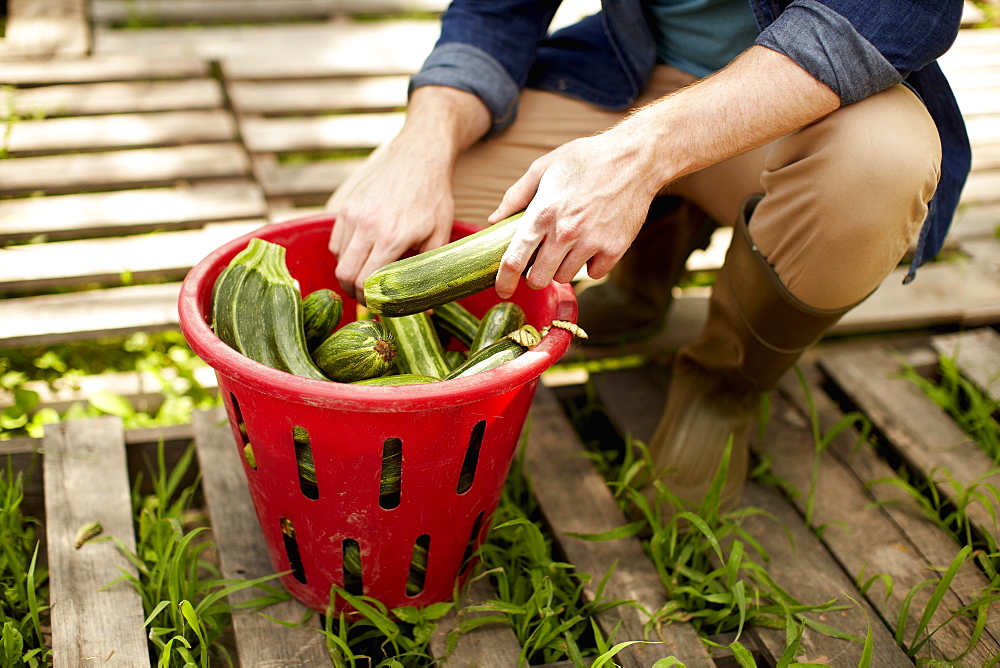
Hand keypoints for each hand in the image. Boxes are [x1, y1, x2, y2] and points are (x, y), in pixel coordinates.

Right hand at [327, 138, 453, 299]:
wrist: (419, 157)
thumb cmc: (433, 198)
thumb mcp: (439, 235)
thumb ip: (428, 271)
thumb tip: (429, 309)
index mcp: (391, 238)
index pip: (365, 282)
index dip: (370, 299)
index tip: (379, 303)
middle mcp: (367, 226)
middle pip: (345, 275)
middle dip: (355, 291)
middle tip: (369, 295)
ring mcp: (353, 214)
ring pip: (338, 259)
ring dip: (350, 270)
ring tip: (368, 271)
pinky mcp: (346, 206)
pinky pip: (337, 240)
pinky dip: (346, 252)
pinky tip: (364, 251)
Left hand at [489, 131, 657, 298]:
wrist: (635, 159)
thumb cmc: (586, 160)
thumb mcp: (544, 168)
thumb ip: (515, 196)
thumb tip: (494, 220)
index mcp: (543, 213)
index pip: (514, 260)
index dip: (504, 280)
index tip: (502, 289)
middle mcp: (566, 232)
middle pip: (539, 278)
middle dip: (535, 274)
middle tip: (540, 261)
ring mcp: (591, 243)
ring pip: (565, 277)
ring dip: (562, 267)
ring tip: (569, 244)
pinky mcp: (614, 249)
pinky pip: (593, 273)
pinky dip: (590, 264)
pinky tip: (591, 244)